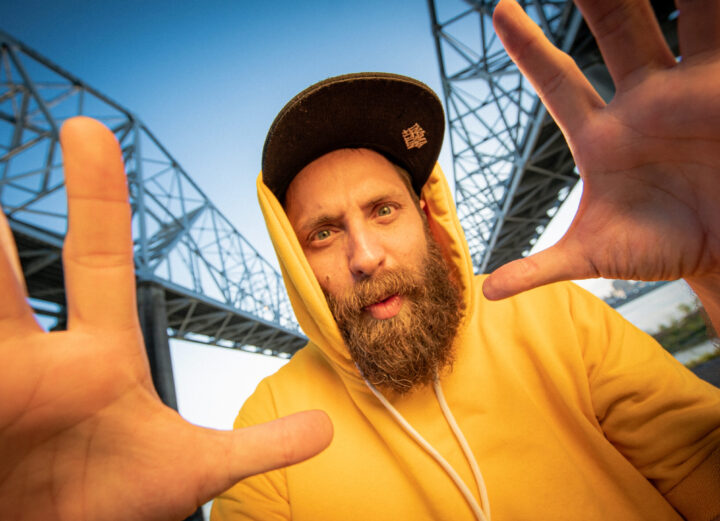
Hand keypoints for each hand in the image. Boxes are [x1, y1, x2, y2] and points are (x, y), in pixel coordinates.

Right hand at [0, 117, 332, 520]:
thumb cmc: (116, 497)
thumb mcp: (196, 470)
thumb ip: (262, 446)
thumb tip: (327, 428)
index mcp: (99, 356)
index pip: (98, 260)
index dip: (94, 196)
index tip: (89, 130)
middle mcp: (43, 360)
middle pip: (8, 280)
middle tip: (12, 171)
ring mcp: (1, 386)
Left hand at [483, 0, 719, 305]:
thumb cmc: (655, 248)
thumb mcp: (593, 256)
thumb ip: (540, 268)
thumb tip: (486, 291)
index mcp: (602, 135)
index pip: (558, 81)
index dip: (530, 47)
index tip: (500, 8)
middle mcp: (646, 102)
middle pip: (619, 31)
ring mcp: (694, 93)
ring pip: (687, 20)